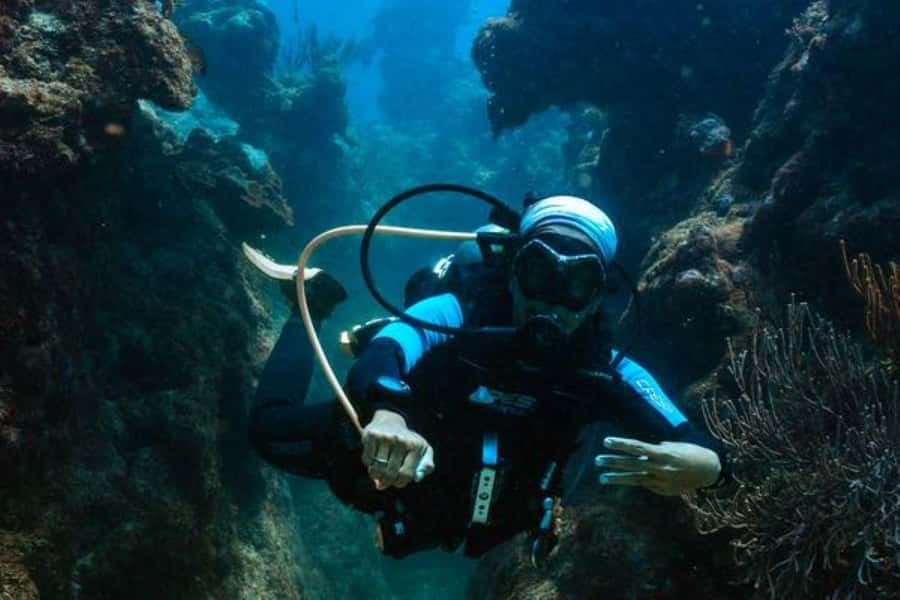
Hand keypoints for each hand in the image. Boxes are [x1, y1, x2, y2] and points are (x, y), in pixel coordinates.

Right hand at [361, 410, 434, 489]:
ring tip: (379, 471)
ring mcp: (386, 437)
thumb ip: (427, 466)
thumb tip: (417, 478)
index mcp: (416, 446)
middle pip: (390, 474)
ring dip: (376, 475)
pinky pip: (367, 460)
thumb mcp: (423, 450)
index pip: (406, 475)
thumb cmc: (408, 442)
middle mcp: (401, 441)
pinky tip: (373, 458)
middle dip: (387, 481)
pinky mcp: (372, 435)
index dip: (400, 483)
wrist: (390, 420)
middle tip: (385, 479)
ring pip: (376, 469)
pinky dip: (368, 464)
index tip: (397, 481)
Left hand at [594, 436, 720, 495]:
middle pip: (632, 464)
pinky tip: (623, 480)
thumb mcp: (675, 446)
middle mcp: (660, 468)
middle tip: (597, 460)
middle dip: (613, 462)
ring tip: (602, 478)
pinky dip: (635, 481)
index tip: (606, 441)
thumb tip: (642, 451)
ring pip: (635, 479)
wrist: (710, 471)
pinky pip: (646, 485)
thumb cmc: (691, 452)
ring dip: (617, 478)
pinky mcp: (664, 490)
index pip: (637, 448)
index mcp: (663, 453)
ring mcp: (661, 481)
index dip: (620, 444)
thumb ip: (657, 450)